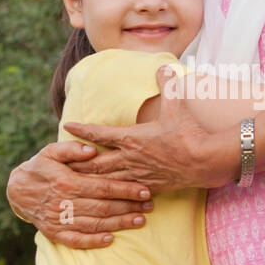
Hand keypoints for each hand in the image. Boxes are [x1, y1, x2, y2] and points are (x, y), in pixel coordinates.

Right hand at [6, 140, 155, 247]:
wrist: (17, 190)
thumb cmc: (40, 167)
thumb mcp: (51, 151)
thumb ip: (71, 149)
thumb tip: (92, 150)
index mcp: (66, 182)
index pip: (102, 187)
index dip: (125, 189)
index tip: (145, 190)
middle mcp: (63, 203)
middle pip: (103, 207)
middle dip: (129, 207)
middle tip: (149, 206)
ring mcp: (59, 220)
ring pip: (94, 224)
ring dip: (119, 224)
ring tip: (140, 221)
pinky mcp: (54, 233)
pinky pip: (76, 240)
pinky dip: (94, 242)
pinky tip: (111, 239)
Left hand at [62, 65, 236, 191]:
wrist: (206, 161)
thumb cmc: (189, 133)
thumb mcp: (177, 105)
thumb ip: (167, 85)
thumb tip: (164, 67)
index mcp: (131, 138)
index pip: (99, 133)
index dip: (81, 129)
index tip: (66, 125)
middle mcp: (130, 158)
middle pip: (94, 163)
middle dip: (75, 163)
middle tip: (59, 164)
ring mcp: (138, 175)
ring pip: (106, 181)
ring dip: (89, 181)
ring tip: (74, 183)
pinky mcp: (149, 187)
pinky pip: (125, 192)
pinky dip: (112, 194)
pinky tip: (106, 197)